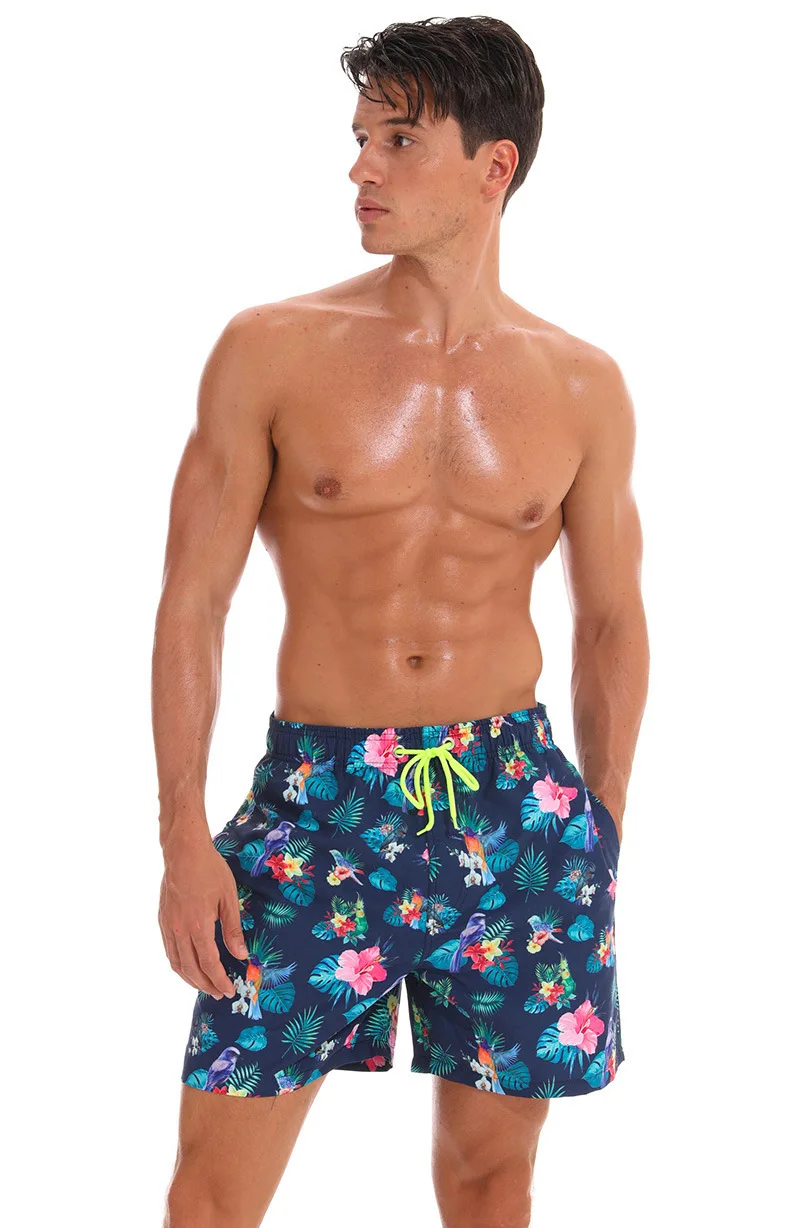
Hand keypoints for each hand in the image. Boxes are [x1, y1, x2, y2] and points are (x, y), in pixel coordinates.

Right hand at [159, 832, 249, 998]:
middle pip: (191, 969)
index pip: (209, 964)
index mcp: (198, 926)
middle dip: (206, 985)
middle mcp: (179, 930)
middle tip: (219, 993)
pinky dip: (178, 964)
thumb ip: (233, 930)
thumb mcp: (229, 899)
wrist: (184, 851)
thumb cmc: (210, 871)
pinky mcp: (163, 920)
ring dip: (190, 979)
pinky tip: (188, 966)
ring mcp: (168, 926)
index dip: (219, 980)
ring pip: (176, 963)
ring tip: (204, 985)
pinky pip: (169, 950)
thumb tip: (241, 955)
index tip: (229, 990)